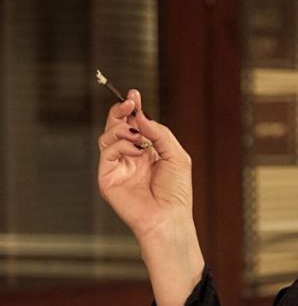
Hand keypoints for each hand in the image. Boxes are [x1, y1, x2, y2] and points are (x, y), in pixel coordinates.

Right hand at [97, 90, 204, 304]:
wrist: (168, 216)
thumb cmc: (176, 190)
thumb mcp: (175, 154)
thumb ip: (159, 133)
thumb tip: (141, 116)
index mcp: (147, 151)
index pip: (135, 125)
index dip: (133, 109)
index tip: (134, 94)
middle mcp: (130, 157)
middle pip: (118, 126)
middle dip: (121, 111)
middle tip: (129, 102)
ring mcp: (117, 166)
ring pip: (108, 135)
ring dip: (123, 128)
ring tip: (139, 137)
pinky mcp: (107, 176)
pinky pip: (107, 151)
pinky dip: (121, 144)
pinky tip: (136, 150)